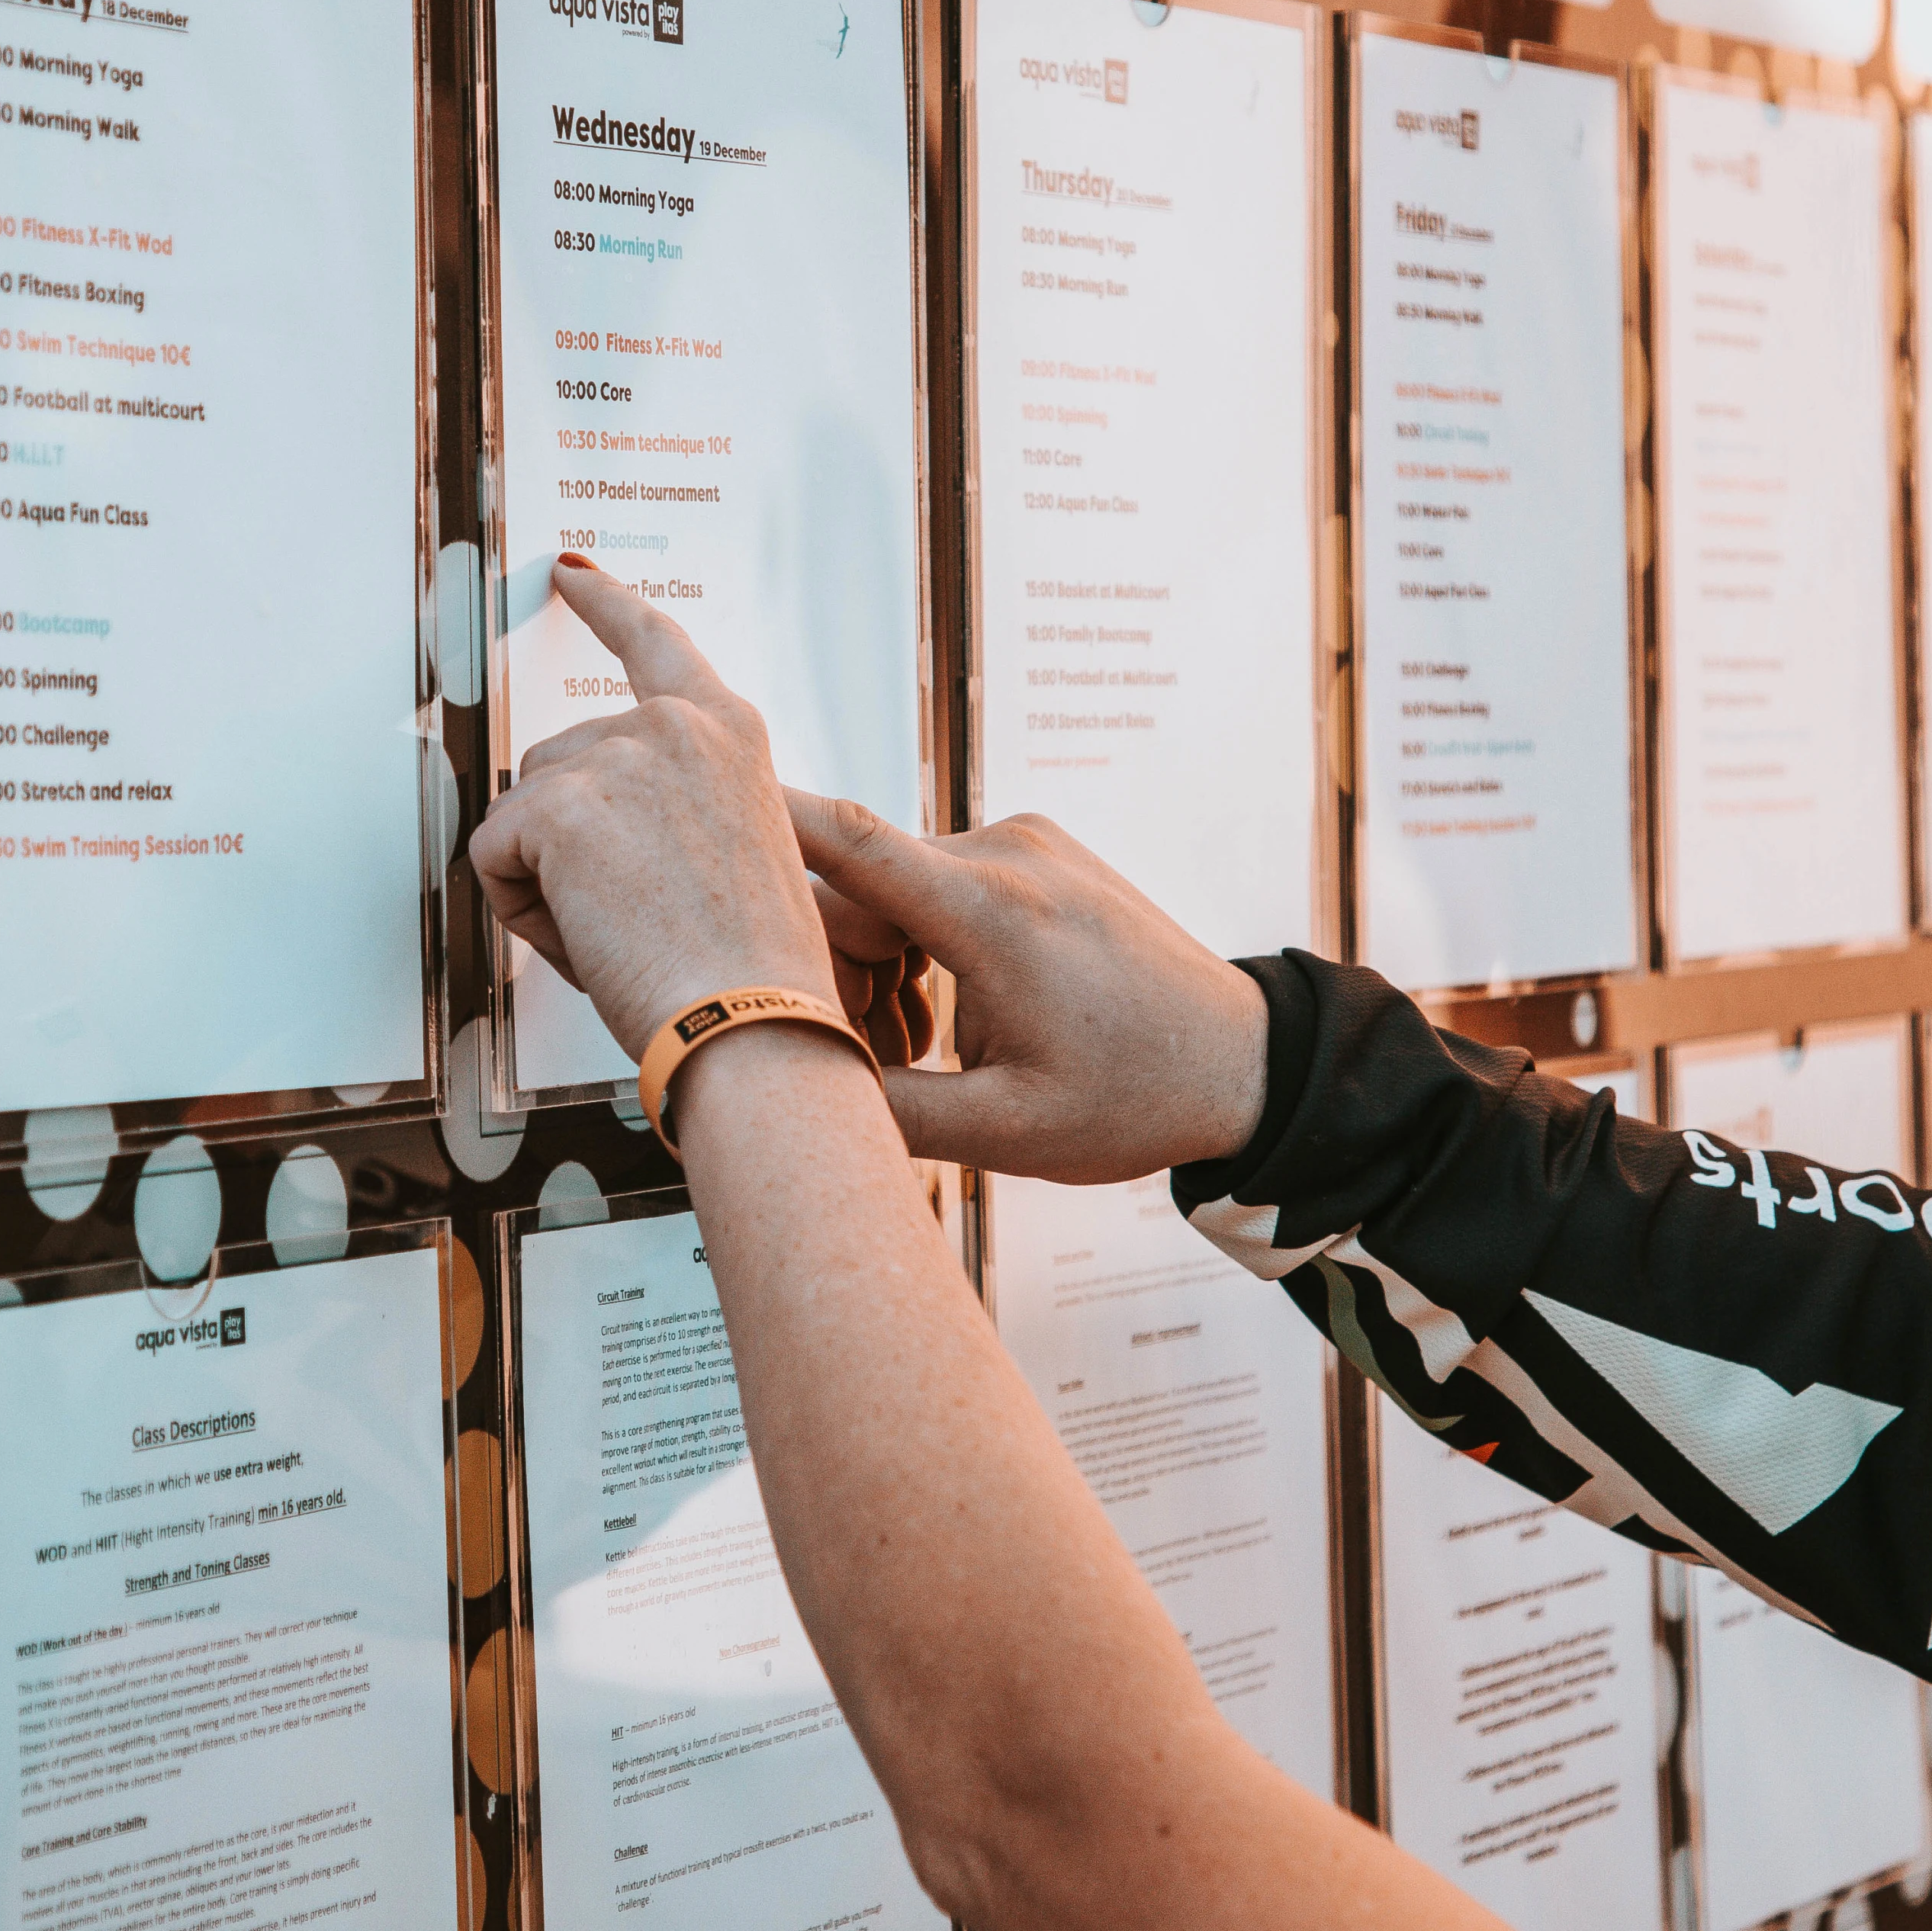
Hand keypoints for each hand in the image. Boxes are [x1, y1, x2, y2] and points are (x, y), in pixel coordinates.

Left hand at [466, 560, 833, 1060]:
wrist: (756, 1022)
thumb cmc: (756, 970)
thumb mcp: (736, 851)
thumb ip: (675, 806)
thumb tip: (597, 826)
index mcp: (728, 733)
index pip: (655, 640)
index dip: (605, 601)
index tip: (572, 571)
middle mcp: (674, 726)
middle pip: (558, 762)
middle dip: (567, 841)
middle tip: (635, 917)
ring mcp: (616, 757)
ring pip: (523, 813)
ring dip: (548, 880)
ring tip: (622, 932)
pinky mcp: (561, 806)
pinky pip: (492, 855)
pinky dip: (521, 910)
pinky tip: (588, 935)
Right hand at [784, 797, 1270, 1182]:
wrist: (1248, 1062)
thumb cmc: (1137, 1100)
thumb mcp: (1006, 1133)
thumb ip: (886, 1107)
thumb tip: (781, 1091)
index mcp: (992, 912)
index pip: (844, 840)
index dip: (756, 820)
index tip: (683, 797)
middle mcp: (1005, 852)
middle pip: (857, 885)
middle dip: (832, 966)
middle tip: (863, 1052)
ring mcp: (1025, 843)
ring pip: (895, 889)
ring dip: (881, 964)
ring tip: (923, 1050)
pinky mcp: (1036, 850)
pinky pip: (940, 883)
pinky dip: (923, 943)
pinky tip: (955, 1014)